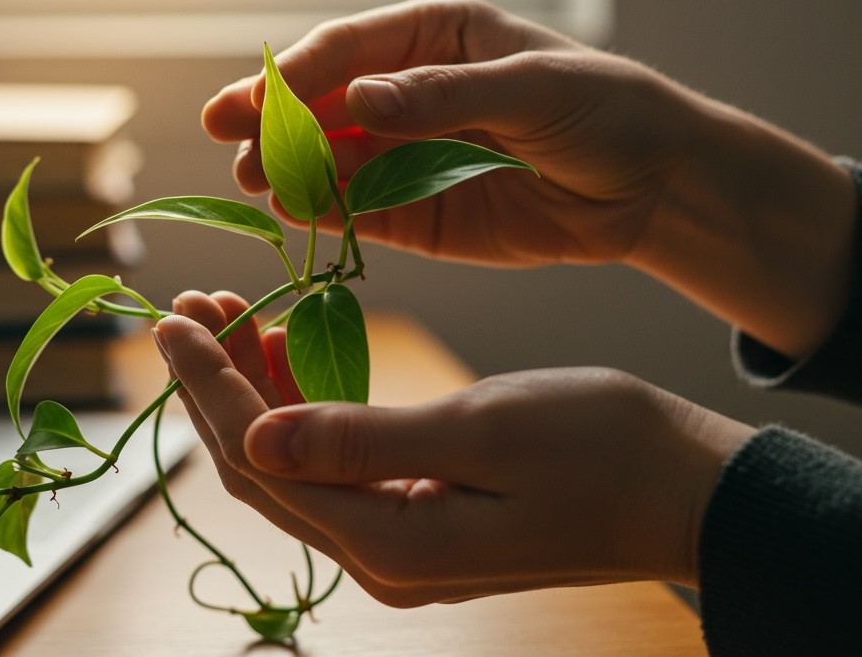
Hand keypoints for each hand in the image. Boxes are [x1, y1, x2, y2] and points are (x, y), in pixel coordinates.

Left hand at [154, 291, 755, 605]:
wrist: (687, 490)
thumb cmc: (602, 451)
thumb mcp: (480, 432)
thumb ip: (363, 440)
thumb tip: (255, 440)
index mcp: (390, 542)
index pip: (260, 464)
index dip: (208, 388)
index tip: (174, 320)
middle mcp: (383, 558)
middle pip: (262, 471)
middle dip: (216, 387)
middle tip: (190, 305)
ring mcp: (402, 544)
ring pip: (294, 465)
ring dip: (255, 391)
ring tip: (231, 312)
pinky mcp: (423, 518)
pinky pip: (336, 465)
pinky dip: (304, 406)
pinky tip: (290, 349)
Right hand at [203, 0, 704, 267]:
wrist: (654, 187)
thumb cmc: (604, 110)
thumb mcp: (532, 90)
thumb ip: (444, 97)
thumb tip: (357, 102)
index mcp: (435, 37)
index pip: (348, 50)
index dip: (295, 76)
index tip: (252, 102)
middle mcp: (411, 94)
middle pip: (324, 106)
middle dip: (276, 124)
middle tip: (229, 144)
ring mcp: (411, 156)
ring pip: (334, 162)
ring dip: (292, 173)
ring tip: (255, 185)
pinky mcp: (421, 214)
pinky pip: (362, 211)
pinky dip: (329, 215)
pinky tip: (299, 215)